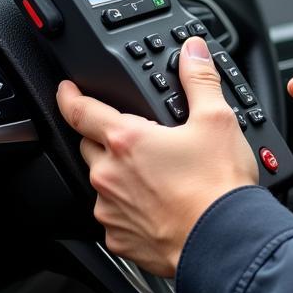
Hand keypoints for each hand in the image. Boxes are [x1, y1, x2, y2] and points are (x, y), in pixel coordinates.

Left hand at [57, 36, 257, 277]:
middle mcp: (109, 175)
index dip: (70, 96)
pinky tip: (158, 206)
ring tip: (156, 175)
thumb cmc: (219, 186)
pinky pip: (114, 217)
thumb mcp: (217, 119)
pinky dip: (129, 209)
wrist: (225, 241)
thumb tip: (193, 52)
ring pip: (102, 183)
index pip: (80, 110)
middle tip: (136, 137)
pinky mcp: (119, 240)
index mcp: (126, 140)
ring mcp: (110, 210)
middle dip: (104, 137)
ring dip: (119, 175)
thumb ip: (200, 80)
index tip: (66, 90)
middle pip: (90, 146)